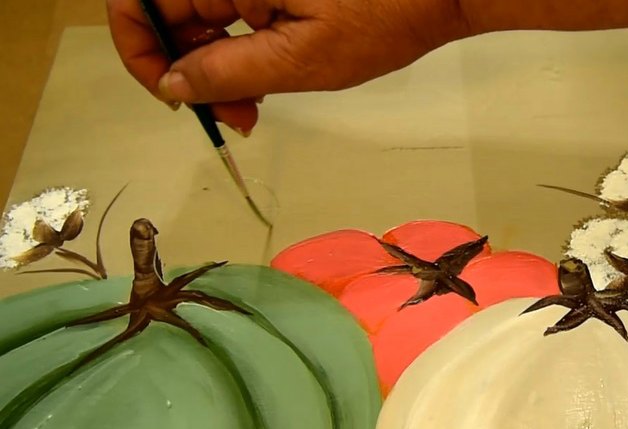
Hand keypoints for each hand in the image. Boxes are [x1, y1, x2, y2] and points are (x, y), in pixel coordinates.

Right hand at [107, 0, 470, 132]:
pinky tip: (263, 83)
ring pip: (200, 21)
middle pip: (169, 15)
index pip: (139, 1)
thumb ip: (226, 73)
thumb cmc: (384, 15)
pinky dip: (238, 54)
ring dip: (215, 70)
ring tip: (252, 109)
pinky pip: (230, 17)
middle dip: (188, 72)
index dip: (139, 50)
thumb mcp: (299, 60)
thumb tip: (172, 86)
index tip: (171, 95)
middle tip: (232, 115)